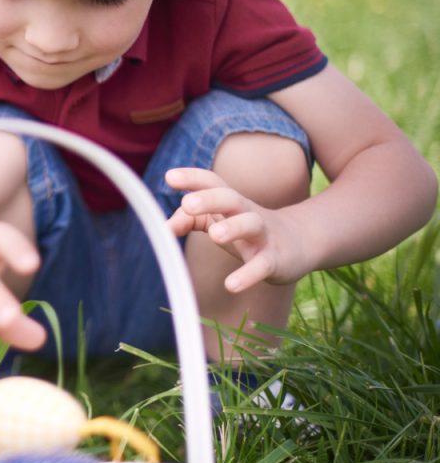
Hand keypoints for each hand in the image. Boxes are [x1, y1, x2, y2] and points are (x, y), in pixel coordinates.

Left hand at [165, 168, 308, 293]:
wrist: (299, 243)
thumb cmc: (244, 229)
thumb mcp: (217, 220)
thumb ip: (188, 219)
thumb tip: (163, 228)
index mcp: (230, 201)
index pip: (212, 182)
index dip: (192, 177)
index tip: (169, 177)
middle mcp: (247, 212)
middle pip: (230, 198)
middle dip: (209, 199)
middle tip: (187, 203)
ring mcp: (263, 235)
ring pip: (250, 225)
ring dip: (233, 228)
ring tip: (214, 235)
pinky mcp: (275, 260)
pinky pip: (262, 265)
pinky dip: (248, 275)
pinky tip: (231, 285)